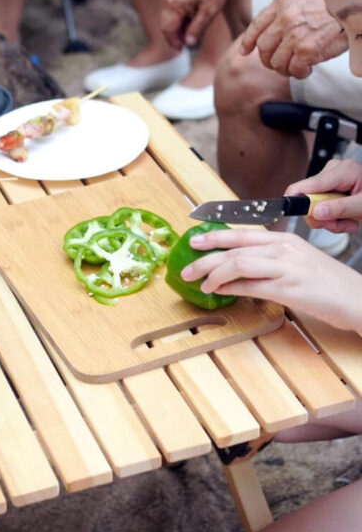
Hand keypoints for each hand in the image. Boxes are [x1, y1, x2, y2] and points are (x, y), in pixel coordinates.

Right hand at [160, 0, 227, 48]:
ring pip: (168, 18)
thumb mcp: (209, 10)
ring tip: (193, 32)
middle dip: (175, 36)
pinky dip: (178, 18)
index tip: (182, 50)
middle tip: (188, 43)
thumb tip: (189, 43)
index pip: (168, 30)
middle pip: (165, 25)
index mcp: (173, 5)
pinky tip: (191, 20)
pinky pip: (171, 10)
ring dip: (177, 27)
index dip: (174, 42)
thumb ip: (197, 28)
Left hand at [181, 229, 361, 332]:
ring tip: (200, 284)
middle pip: (234, 247)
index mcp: (284, 240)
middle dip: (205, 256)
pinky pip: (251, 285)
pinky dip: (231, 288)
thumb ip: (269, 262)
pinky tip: (219, 292)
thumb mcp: (297, 263)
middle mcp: (282, 248)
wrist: (357, 298)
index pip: (241, 233)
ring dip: (214, 274)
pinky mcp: (288, 289)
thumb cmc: (328, 283)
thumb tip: (237, 269)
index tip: (195, 238)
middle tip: (186, 265)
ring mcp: (285, 267)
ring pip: (238, 263)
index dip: (214, 235)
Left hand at [240, 0, 346, 77]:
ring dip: (285, 69)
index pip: (257, 24)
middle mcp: (286, 15)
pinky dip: (298, 74)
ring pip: (276, 62)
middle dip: (269, 60)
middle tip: (280, 64)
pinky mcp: (307, 48)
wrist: (356, 9)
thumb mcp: (304, 1)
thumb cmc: (334, 9)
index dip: (248, 41)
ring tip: (296, 67)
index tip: (245, 51)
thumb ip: (285, 14)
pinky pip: (293, 69)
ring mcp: (295, 32)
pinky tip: (306, 70)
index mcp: (284, 1)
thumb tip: (268, 37)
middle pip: (263, 47)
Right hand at [286, 159, 361, 233]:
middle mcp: (333, 171)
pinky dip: (333, 217)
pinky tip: (347, 218)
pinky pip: (321, 206)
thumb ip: (340, 208)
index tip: (291, 211)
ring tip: (350, 223)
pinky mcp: (330, 188)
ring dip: (331, 220)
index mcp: (342, 171)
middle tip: (341, 225)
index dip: (297, 198)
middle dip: (324, 217)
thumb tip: (316, 212)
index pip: (310, 184)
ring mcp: (330, 179)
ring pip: (315, 206)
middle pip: (310, 198)